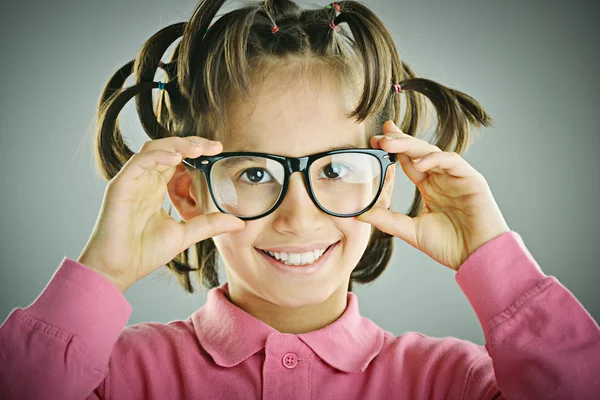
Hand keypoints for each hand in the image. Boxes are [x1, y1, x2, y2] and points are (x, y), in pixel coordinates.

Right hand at [77, 136, 245, 291]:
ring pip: (153, 149)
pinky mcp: (120, 186)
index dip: (196, 151)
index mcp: (155, 189)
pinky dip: (158, 156)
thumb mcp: (185, 234)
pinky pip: (139, 162)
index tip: (217, 150)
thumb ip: (209, 224)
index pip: (176, 160)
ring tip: (199, 149)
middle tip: (214, 146)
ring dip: (177, 145)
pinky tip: (176, 158)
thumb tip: (239, 223)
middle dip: (191, 143)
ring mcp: (131, 181)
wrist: (117, 270)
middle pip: (167, 149)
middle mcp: (143, 181)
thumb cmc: (143, 253)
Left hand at [356, 121, 509, 271]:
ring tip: (390, 144)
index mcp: (430, 187)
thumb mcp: (411, 231)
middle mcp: (442, 178)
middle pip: (418, 152)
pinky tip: (418, 163)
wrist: (477, 258)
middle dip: (398, 141)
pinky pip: (452, 161)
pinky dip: (435, 159)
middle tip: (380, 135)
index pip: (408, 162)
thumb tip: (360, 214)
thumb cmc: (449, 246)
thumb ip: (387, 220)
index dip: (393, 150)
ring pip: (432, 152)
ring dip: (411, 146)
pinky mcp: (471, 179)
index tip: (374, 141)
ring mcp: (456, 177)